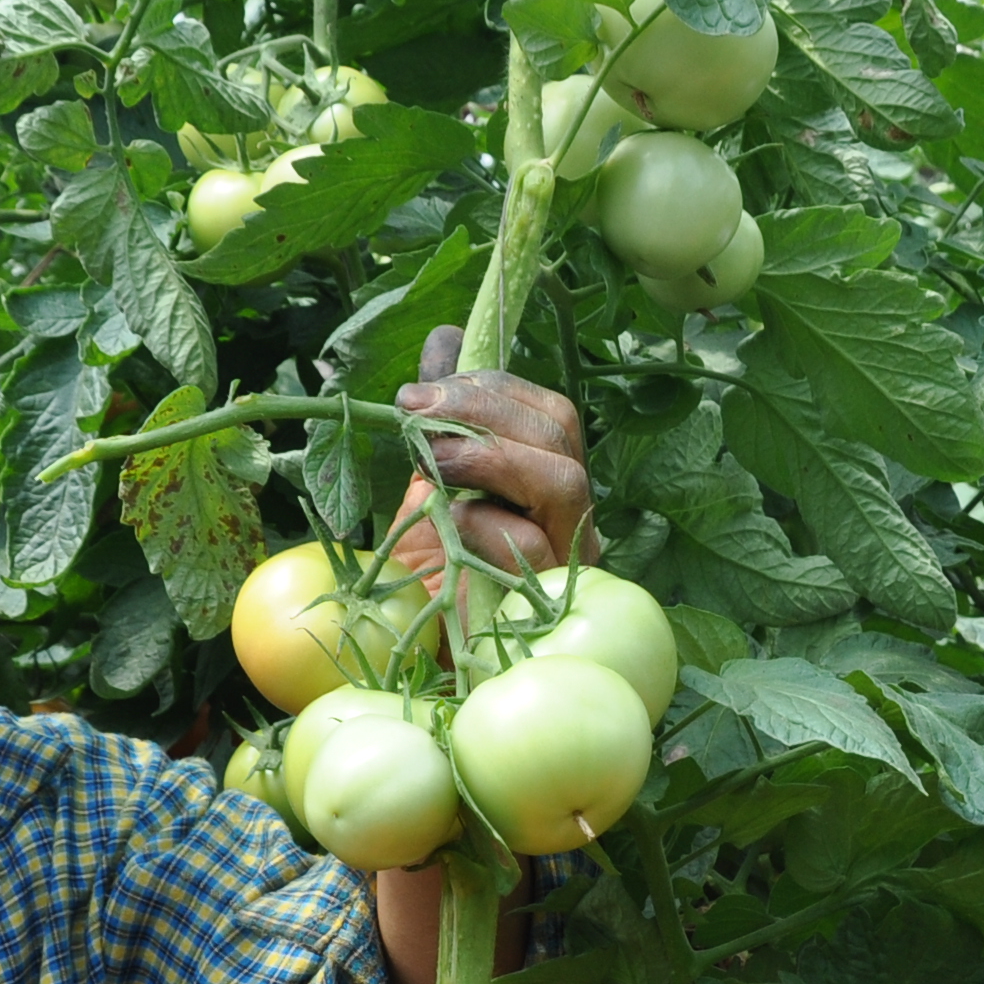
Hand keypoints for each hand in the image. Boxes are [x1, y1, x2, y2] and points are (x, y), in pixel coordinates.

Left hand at [387, 326, 594, 578]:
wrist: (421, 645)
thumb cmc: (432, 564)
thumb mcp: (430, 478)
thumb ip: (443, 418)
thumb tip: (442, 339)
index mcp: (548, 479)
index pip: (549, 413)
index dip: (493, 387)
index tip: (426, 386)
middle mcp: (570, 516)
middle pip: (561, 434)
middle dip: (484, 409)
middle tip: (414, 408)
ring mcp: (567, 559)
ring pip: (564, 483)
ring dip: (488, 455)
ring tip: (428, 456)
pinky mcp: (546, 600)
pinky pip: (528, 545)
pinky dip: (483, 522)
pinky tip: (448, 520)